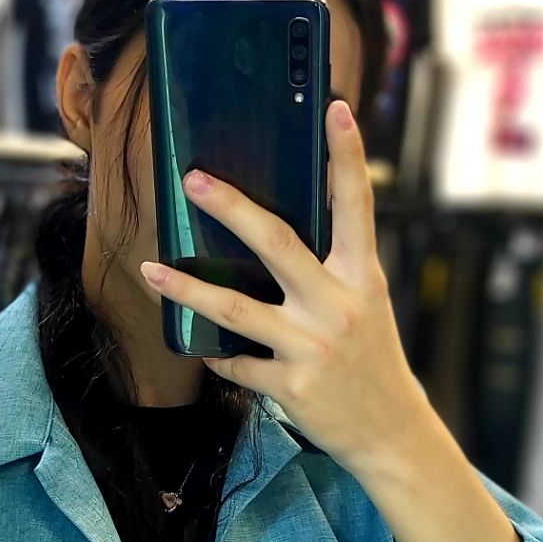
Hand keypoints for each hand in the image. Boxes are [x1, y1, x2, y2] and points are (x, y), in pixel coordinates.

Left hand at [139, 98, 428, 480]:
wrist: (391, 433)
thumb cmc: (371, 359)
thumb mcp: (365, 304)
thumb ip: (332, 268)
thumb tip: (276, 231)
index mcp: (361, 276)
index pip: (356, 205)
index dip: (346, 155)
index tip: (334, 109)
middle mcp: (338, 305)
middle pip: (277, 244)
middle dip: (232, 208)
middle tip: (194, 180)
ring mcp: (312, 346)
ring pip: (236, 308)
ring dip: (188, 288)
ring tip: (151, 270)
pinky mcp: (291, 385)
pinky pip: (237, 362)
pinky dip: (218, 355)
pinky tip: (204, 349)